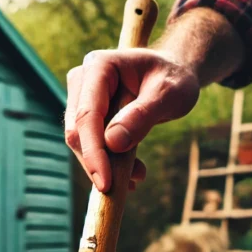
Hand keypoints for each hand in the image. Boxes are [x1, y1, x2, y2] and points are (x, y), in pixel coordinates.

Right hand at [65, 48, 198, 191]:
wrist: (173, 76)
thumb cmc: (173, 79)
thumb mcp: (169, 94)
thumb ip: (142, 115)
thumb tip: (113, 143)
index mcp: (99, 65)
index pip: (88, 114)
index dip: (94, 151)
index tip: (105, 183)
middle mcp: (83, 80)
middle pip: (78, 131)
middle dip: (99, 162)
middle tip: (130, 185)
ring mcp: (81, 98)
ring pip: (80, 142)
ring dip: (105, 166)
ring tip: (138, 176)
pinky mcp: (87, 117)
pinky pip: (90, 145)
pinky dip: (108, 163)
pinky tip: (132, 174)